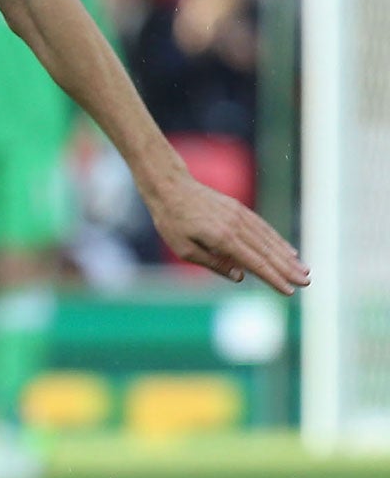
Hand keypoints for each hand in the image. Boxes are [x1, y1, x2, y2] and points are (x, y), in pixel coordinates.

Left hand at [145, 171, 308, 293]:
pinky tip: (288, 250)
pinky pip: (263, 227)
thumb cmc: (172, 221)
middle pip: (267, 252)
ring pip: (269, 239)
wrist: (171, 187)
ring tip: (303, 270)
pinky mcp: (239, 209)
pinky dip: (278, 240)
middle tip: (306, 282)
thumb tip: (240, 277)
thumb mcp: (184, 249)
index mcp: (223, 238)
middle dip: (288, 269)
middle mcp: (236, 226)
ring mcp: (240, 215)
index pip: (254, 263)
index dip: (273, 278)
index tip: (289, 291)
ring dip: (287, 256)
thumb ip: (213, 263)